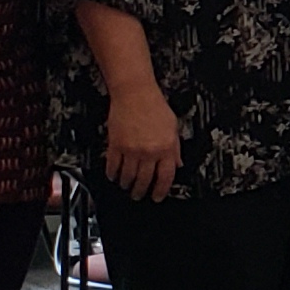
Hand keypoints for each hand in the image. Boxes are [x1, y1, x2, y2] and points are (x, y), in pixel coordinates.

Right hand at [99, 83, 180, 202]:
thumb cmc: (154, 106)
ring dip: (126, 185)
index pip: (165, 177)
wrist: (134, 93)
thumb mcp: (173, 127)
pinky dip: (112, 174)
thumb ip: (175, 148)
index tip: (157, 197)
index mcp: (166, 148)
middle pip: (144, 180)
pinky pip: (112, 166)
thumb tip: (177, 164)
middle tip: (138, 196)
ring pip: (128, 176)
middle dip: (141, 191)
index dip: (161, 190)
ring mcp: (131, 150)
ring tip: (126, 187)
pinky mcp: (115, 145)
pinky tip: (113, 176)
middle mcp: (149, 151)